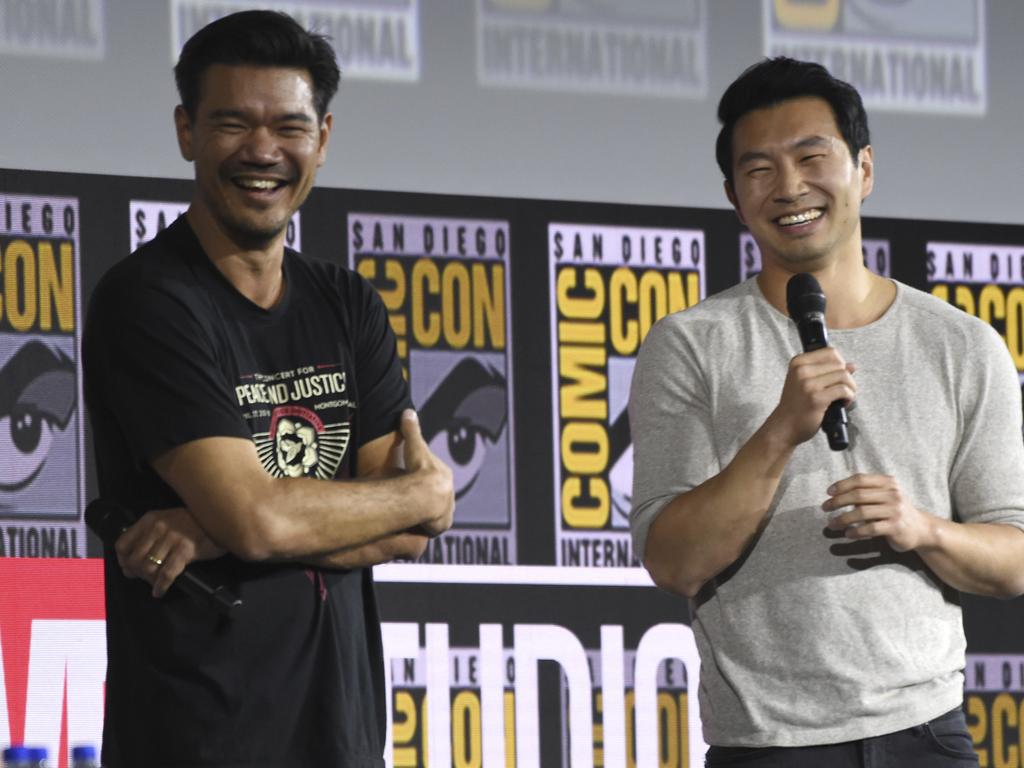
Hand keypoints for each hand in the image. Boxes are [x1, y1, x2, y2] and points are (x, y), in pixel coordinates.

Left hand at [115, 506, 225, 597]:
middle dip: (137, 573)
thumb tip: (129, 563)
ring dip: (149, 580)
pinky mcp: (185, 550)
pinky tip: (160, 591)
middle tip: (144, 579)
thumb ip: (149, 536)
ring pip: (148, 568)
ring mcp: (172, 538)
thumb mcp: (167, 521)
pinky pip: (166, 573)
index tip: (129, 568)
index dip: (122, 560)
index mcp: (150, 519)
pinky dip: (161, 586)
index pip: (122, 544)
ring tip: (154, 584)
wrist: (222, 519)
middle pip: (134, 559)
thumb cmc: (194, 523)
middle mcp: (158, 527)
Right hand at [399, 409, 454, 536]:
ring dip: (426, 514)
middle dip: (426, 496)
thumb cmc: (420, 468)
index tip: (413, 478)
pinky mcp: (441, 524)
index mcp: (444, 474)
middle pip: (436, 494)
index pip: (432, 474)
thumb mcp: (413, 446)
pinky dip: (425, 526)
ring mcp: (446, 509)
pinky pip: (432, 526)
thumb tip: (408, 411)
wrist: (426, 495)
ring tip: (412, 515)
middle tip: (411, 499)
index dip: (422, 476)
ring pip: (435, 512)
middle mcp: (449, 492)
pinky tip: (415, 525)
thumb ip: (411, 429)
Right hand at [766, 348, 855, 445]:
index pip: (830, 352)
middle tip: (843, 391)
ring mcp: (808, 384)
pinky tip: (843, 404)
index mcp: (798, 362)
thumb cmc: (796, 406)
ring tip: (844, 398)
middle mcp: (801, 370)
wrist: (784, 426)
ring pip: (844, 376)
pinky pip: (843, 390)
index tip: (839, 376)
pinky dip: (849, 397)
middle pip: (839, 364)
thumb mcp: (806, 383)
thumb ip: (827, 372)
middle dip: (847, 378)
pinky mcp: (816, 398)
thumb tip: (852, 365)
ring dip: (850, 388)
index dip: (840, 364)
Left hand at [823, 474, 934, 551]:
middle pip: (858, 495)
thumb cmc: (895, 511)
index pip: (860, 479)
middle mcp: (893, 494)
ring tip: (831, 524)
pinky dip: (856, 532)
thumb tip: (836, 494)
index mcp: (888, 482)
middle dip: (837, 502)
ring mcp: (895, 510)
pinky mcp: (895, 527)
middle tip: (825, 508)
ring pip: (861, 512)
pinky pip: (870, 528)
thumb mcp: (884, 496)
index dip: (842, 485)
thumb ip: (866, 492)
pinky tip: (848, 534)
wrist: (921, 529)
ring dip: (842, 519)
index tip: (828, 492)